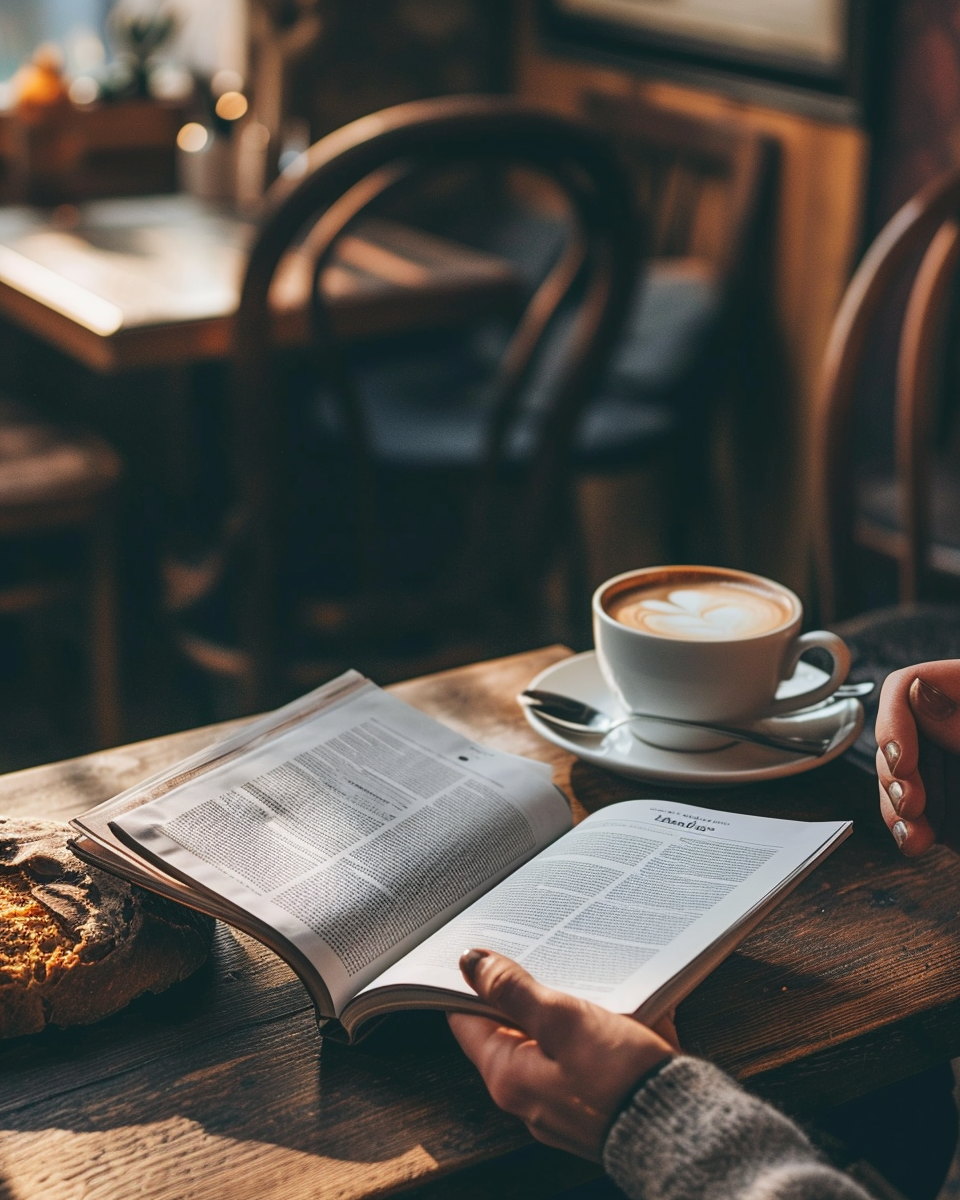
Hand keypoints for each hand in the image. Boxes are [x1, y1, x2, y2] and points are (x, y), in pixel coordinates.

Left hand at [447, 948, 676, 1159]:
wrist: (681, 1129)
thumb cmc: (620, 1079)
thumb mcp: (563, 1021)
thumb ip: (515, 991)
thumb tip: (471, 964)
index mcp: (508, 1075)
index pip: (465, 1019)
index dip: (467, 981)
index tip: (480, 947)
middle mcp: (527, 1092)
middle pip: (507, 1027)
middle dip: (518, 988)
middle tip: (534, 947)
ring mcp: (561, 1098)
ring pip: (548, 1037)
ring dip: (560, 1004)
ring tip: (577, 968)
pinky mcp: (593, 1097)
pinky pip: (581, 1051)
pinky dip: (591, 1024)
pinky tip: (613, 1000)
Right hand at [876, 662, 959, 855]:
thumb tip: (920, 690)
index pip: (910, 685)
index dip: (894, 720)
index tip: (903, 762)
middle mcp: (951, 728)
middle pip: (892, 735)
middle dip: (893, 774)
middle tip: (911, 804)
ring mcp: (945, 765)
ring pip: (891, 775)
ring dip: (894, 808)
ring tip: (916, 835)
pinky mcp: (943, 802)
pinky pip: (902, 807)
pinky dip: (904, 827)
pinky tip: (916, 842)